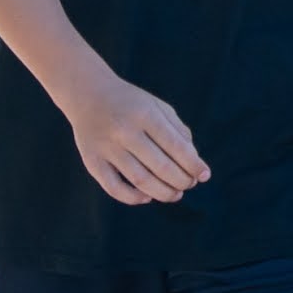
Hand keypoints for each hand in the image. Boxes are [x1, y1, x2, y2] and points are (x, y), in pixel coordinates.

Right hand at [65, 80, 209, 205]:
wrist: (88, 94)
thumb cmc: (131, 104)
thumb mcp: (158, 107)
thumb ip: (178, 131)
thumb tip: (194, 162)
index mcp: (145, 114)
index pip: (176, 146)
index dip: (194, 165)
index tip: (205, 175)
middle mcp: (125, 131)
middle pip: (161, 167)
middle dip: (182, 181)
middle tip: (190, 184)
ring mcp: (106, 147)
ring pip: (141, 180)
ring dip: (163, 193)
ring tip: (176, 194)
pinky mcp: (92, 161)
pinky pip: (114, 188)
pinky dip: (133, 198)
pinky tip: (148, 197)